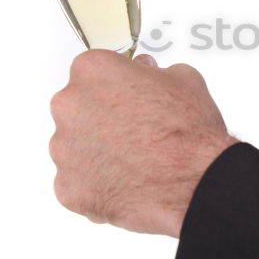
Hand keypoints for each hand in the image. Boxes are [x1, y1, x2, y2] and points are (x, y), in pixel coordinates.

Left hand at [49, 50, 237, 236]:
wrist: (195, 185)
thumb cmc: (189, 134)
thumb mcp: (184, 79)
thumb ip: (153, 72)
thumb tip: (145, 74)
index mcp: (92, 71)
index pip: (93, 71)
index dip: (115, 86)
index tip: (128, 97)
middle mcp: (69, 105)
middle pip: (78, 107)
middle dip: (102, 118)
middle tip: (135, 131)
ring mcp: (63, 149)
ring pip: (75, 146)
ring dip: (97, 151)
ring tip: (134, 160)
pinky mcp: (66, 186)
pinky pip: (77, 181)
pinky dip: (96, 183)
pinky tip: (126, 182)